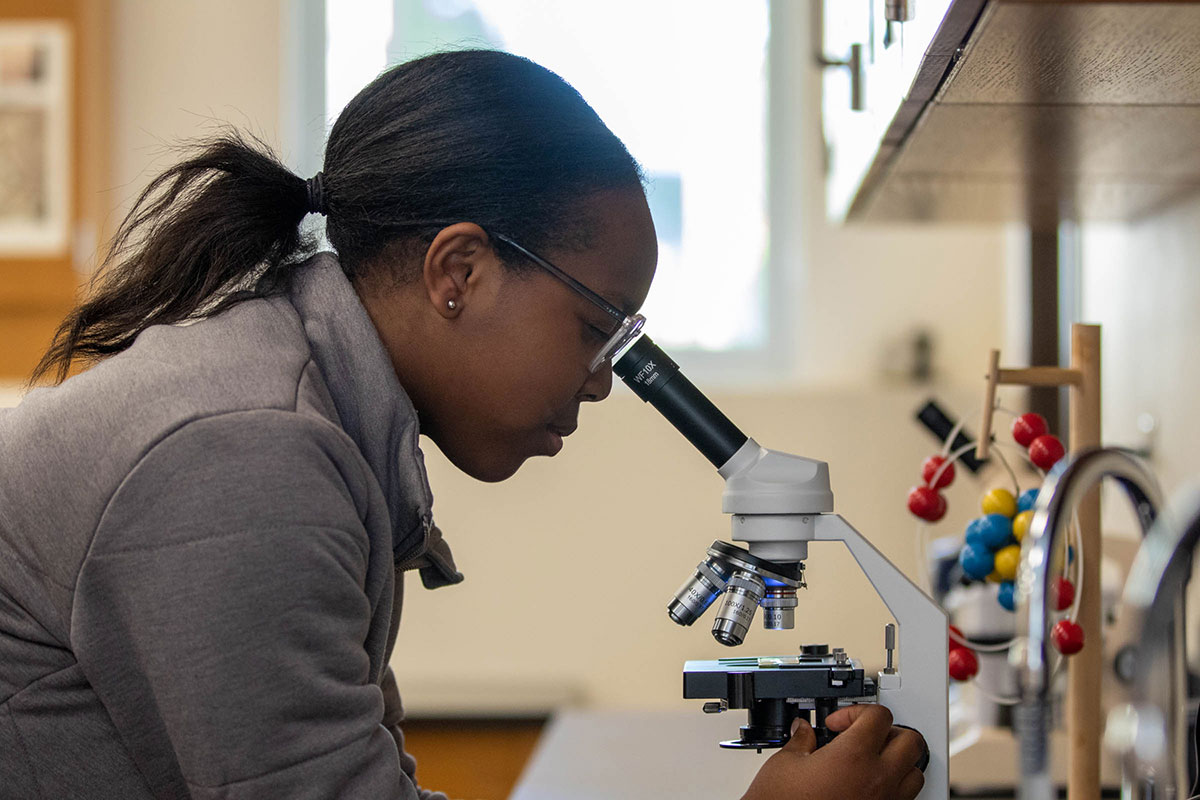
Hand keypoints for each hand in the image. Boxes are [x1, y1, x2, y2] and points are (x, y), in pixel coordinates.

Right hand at [741, 704, 926, 799]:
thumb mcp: (785, 763)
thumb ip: (800, 740)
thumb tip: (804, 730)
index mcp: (854, 756)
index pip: (878, 716)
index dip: (857, 711)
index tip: (839, 723)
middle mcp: (877, 779)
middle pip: (909, 740)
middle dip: (887, 731)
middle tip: (863, 734)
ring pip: (915, 772)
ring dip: (898, 760)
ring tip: (873, 759)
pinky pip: (906, 798)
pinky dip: (896, 786)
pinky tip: (871, 784)